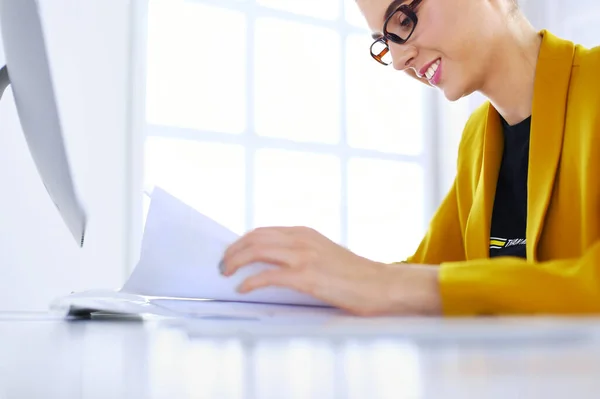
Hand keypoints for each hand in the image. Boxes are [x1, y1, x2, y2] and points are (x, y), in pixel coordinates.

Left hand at [220, 226, 441, 315]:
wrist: (380, 284)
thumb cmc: (354, 274)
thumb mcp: (324, 253)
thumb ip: (302, 252)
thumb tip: (275, 263)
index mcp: (305, 232)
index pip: (263, 231)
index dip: (242, 241)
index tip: (231, 252)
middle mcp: (302, 239)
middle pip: (255, 237)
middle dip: (233, 250)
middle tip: (222, 264)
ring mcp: (304, 256)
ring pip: (257, 251)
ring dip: (236, 261)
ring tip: (225, 273)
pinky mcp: (307, 276)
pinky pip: (268, 276)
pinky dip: (250, 281)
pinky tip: (242, 288)